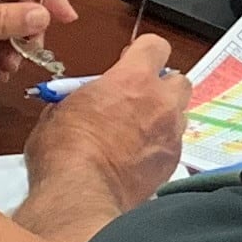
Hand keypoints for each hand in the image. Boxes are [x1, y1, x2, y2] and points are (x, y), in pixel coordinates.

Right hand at [28, 33, 187, 210]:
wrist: (80, 195)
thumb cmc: (65, 152)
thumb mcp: (60, 111)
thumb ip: (82, 97)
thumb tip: (82, 100)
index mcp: (132, 79)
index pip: (156, 46)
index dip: (144, 52)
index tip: (133, 60)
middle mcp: (160, 102)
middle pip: (179, 80)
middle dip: (162, 86)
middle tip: (139, 98)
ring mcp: (171, 133)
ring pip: (180, 114)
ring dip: (164, 117)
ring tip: (138, 131)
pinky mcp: (173, 162)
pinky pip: (174, 144)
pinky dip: (161, 146)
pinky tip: (138, 157)